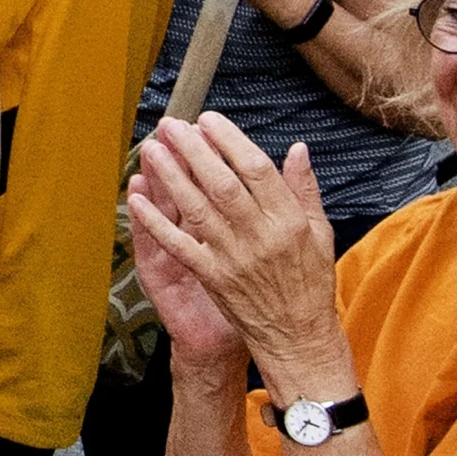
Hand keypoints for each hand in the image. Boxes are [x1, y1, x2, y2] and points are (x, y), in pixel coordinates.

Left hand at [126, 115, 346, 394]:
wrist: (297, 335)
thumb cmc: (310, 282)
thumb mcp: (320, 233)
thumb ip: (305, 190)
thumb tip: (297, 149)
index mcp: (289, 221)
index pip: (256, 170)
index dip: (230, 142)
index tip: (208, 120)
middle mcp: (260, 236)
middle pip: (221, 184)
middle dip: (193, 150)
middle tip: (171, 125)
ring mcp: (233, 258)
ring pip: (196, 209)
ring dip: (170, 177)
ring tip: (152, 149)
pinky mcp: (211, 277)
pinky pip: (178, 246)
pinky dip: (155, 222)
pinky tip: (136, 200)